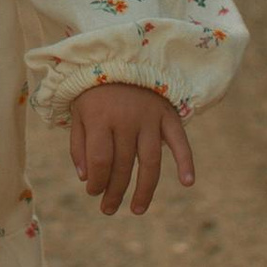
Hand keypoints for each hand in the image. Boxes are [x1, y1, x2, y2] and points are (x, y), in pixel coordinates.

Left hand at [67, 82, 193, 216]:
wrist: (120, 57)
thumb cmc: (94, 91)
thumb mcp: (78, 113)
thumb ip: (79, 145)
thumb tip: (86, 178)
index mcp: (100, 118)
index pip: (100, 161)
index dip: (96, 182)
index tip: (92, 192)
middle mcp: (126, 119)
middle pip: (123, 165)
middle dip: (115, 192)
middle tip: (108, 209)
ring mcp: (150, 117)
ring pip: (150, 162)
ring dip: (145, 190)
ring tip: (137, 210)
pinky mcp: (167, 115)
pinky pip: (180, 141)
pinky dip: (186, 161)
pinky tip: (187, 182)